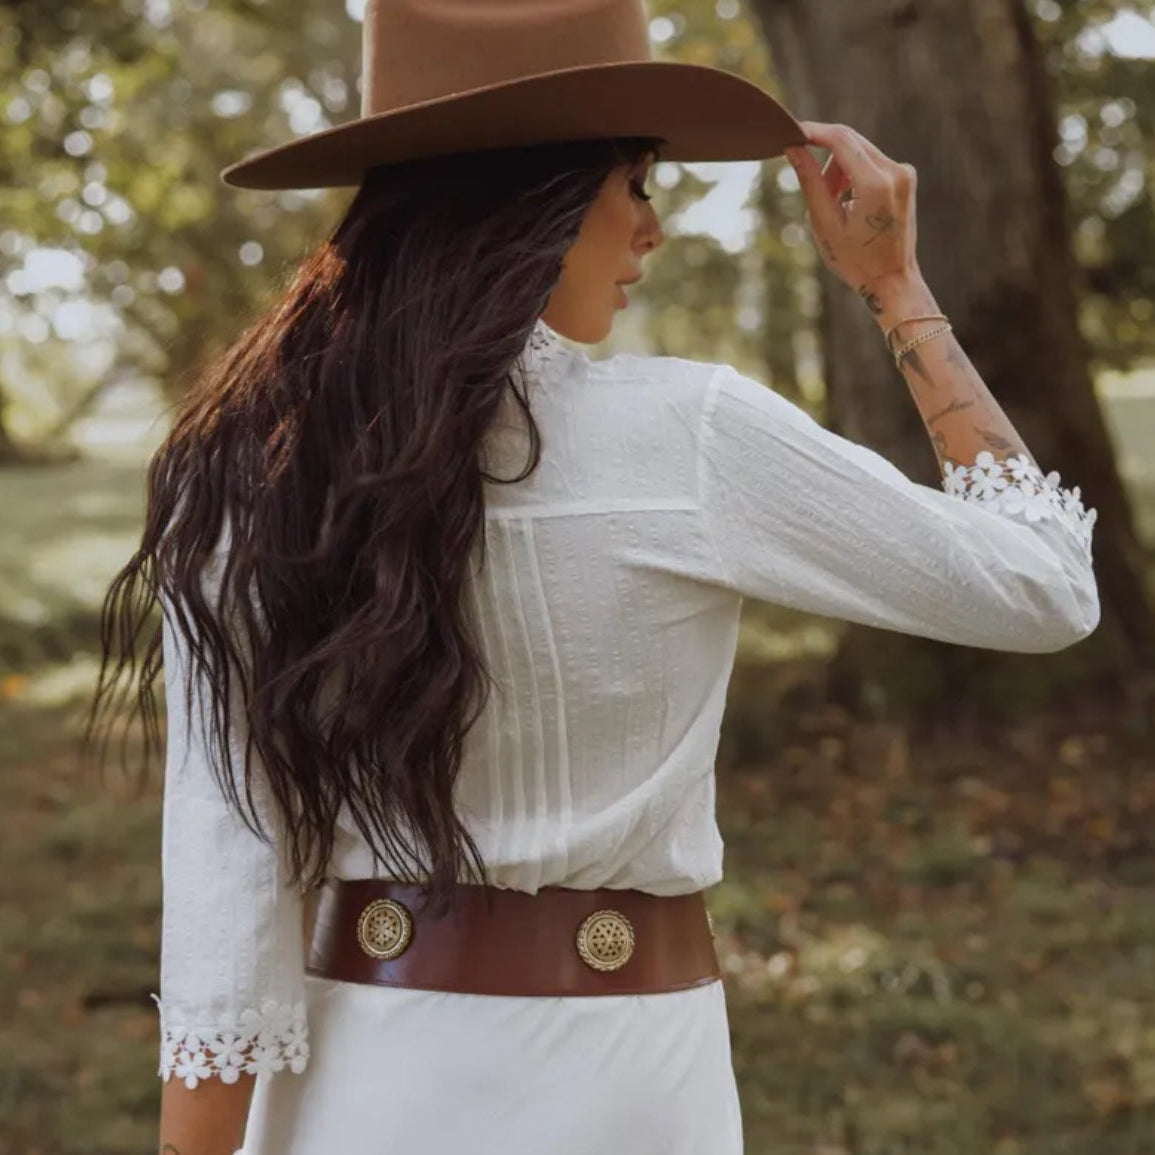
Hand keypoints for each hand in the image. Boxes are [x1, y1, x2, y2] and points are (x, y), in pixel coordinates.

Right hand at [785, 121, 921, 303]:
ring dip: (838, 169)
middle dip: (825, 156)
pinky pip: (871, 161)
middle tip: (812, 186)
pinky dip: (853, 174)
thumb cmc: (855, 260)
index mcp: (875, 184)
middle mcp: (895, 171)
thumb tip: (793, 148)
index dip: (813, 131)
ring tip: (833, 204)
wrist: (892, 279)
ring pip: (859, 151)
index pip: (840, 138)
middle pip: (849, 141)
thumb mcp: (824, 223)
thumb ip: (810, 181)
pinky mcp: (905, 176)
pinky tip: (849, 203)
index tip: (792, 132)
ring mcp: (904, 172)